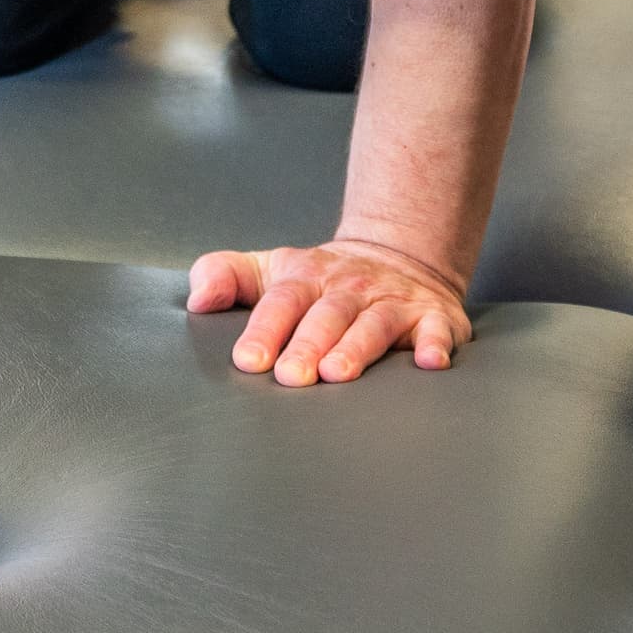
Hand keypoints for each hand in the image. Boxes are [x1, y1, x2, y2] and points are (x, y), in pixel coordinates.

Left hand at [186, 238, 474, 383]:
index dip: (265, 329)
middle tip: (292, 377)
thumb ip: (225, 276)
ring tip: (338, 375)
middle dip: (308, 345)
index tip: (249, 360)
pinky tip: (429, 362)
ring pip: (374, 323)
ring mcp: (392, 301)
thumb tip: (196, 300)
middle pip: (326, 315)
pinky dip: (435, 344)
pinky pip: (437, 329)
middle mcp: (349, 288)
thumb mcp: (270, 268)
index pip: (282, 301)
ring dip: (357, 347)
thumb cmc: (320, 280)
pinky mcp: (433, 317)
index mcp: (305, 277)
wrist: (396, 255)